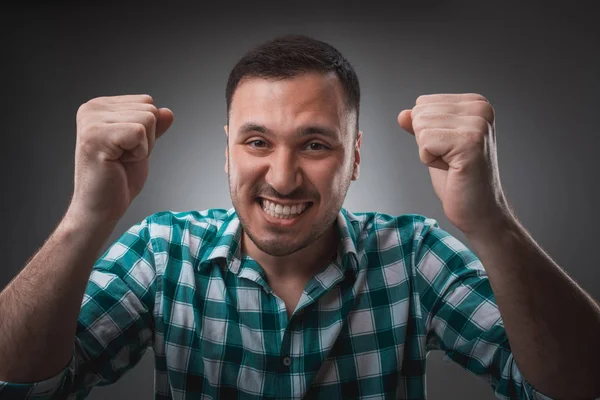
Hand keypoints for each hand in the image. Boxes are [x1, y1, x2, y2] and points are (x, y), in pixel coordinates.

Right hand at [68, 94, 173, 223]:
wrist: (101, 207)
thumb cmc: (117, 180)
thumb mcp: (142, 147)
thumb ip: (154, 127)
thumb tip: (168, 112)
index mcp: (100, 106)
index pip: (146, 102)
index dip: (147, 130)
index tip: (126, 148)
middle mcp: (92, 108)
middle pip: (149, 108)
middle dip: (147, 138)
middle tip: (123, 157)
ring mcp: (91, 121)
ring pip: (147, 119)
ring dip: (143, 146)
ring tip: (120, 160)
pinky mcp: (96, 136)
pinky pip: (139, 132)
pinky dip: (139, 152)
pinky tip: (119, 162)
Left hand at [397, 93, 510, 234]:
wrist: (479, 209)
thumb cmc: (458, 179)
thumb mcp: (435, 144)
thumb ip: (420, 126)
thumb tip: (402, 114)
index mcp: (475, 103)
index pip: (423, 103)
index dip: (427, 132)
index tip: (449, 149)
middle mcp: (480, 109)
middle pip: (420, 113)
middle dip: (426, 142)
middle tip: (450, 159)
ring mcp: (477, 124)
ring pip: (420, 126)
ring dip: (428, 152)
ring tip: (452, 164)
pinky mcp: (469, 142)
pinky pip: (424, 143)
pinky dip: (430, 161)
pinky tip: (452, 169)